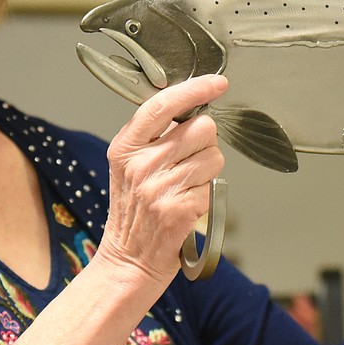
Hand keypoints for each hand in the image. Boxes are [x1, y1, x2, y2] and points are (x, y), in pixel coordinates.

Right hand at [98, 74, 227, 283]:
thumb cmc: (134, 212)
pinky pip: (213, 187)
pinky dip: (206, 197)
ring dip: (208, 172)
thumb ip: (154, 138)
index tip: (217, 83)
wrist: (128, 261)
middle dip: (206, 143)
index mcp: (126, 147)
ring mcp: (159, 188)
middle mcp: (141, 164)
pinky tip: (186, 207)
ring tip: (185, 187)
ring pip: (214, 157)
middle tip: (189, 162)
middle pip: (202, 128)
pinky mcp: (178, 210)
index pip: (162, 105)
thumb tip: (193, 107)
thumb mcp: (129, 167)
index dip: (194, 89)